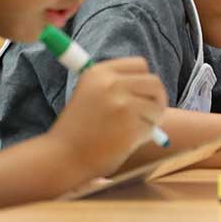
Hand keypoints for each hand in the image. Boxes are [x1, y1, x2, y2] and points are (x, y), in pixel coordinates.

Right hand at [45, 57, 168, 174]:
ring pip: (157, 107)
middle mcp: (111, 84)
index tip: (141, 94)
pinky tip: (126, 142)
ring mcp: (122, 105)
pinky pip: (152, 128)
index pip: (140, 65)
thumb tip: (152, 86)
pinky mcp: (130, 127)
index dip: (144, 80)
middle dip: (157, 99)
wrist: (63, 156)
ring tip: (132, 130)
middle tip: (151, 113)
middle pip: (154, 83)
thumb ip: (114, 84)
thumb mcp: (88, 94)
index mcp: (99, 72)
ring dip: (151, 120)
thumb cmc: (77, 128)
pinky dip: (145, 136)